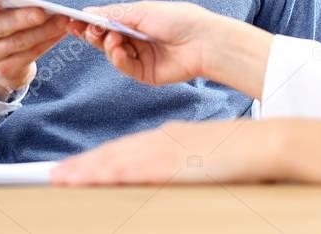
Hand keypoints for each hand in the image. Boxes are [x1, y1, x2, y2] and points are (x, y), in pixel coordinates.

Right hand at [0, 0, 69, 98]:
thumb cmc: (2, 19)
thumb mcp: (0, 5)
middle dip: (23, 18)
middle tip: (43, 12)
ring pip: (19, 41)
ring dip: (44, 30)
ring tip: (63, 20)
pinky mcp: (6, 70)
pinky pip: (31, 54)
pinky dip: (48, 41)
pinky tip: (61, 32)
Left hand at [51, 119, 281, 185]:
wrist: (264, 144)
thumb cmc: (241, 154)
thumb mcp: (205, 158)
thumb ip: (183, 163)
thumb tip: (167, 173)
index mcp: (171, 140)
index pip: (127, 151)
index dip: (100, 160)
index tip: (78, 170)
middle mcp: (163, 141)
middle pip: (115, 154)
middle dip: (83, 166)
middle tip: (56, 176)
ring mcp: (167, 151)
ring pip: (117, 160)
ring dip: (86, 170)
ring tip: (61, 179)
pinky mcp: (172, 163)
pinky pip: (132, 169)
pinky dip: (108, 173)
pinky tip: (91, 179)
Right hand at [67, 1, 273, 97]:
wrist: (205, 41)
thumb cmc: (179, 19)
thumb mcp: (144, 11)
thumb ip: (115, 13)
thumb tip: (89, 11)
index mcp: (139, 21)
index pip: (108, 22)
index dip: (91, 21)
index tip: (72, 20)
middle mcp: (138, 39)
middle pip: (106, 39)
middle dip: (93, 34)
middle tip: (81, 29)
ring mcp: (142, 57)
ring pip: (113, 54)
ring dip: (107, 45)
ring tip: (111, 36)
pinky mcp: (146, 74)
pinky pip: (125, 67)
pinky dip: (118, 58)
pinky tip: (120, 49)